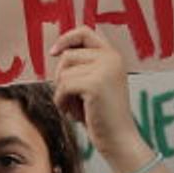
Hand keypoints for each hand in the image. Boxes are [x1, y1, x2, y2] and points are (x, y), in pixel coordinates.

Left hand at [49, 28, 145, 169]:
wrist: (120, 140)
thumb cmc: (103, 116)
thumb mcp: (95, 84)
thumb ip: (83, 67)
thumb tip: (57, 52)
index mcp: (113, 56)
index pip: (85, 32)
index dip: (66, 39)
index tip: (53, 52)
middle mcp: (111, 58)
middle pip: (67, 56)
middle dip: (62, 78)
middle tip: (72, 99)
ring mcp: (105, 69)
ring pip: (63, 73)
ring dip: (62, 93)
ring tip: (76, 108)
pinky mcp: (95, 84)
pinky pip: (63, 86)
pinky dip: (62, 102)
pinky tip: (74, 114)